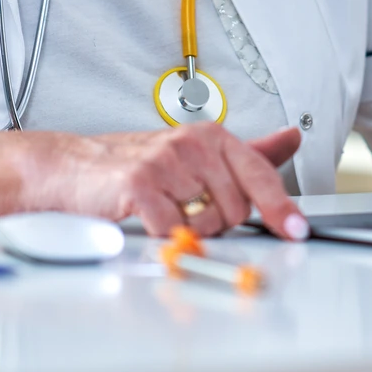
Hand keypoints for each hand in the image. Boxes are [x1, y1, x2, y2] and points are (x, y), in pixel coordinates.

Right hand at [29, 123, 307, 239]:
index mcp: (212, 136)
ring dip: (188, 229)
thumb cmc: (138, 165)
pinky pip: (172, 229)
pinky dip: (163, 235)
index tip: (296, 230)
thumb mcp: (198, 154)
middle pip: (235, 209)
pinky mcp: (141, 184)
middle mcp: (193, 144)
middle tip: (186, 209)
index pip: (259, 173)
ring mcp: (167, 162)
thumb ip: (247, 153)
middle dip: (216, 222)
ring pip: (206, 222)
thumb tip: (291, 138)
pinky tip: (148, 219)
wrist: (74, 167)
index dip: (281, 206)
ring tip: (165, 211)